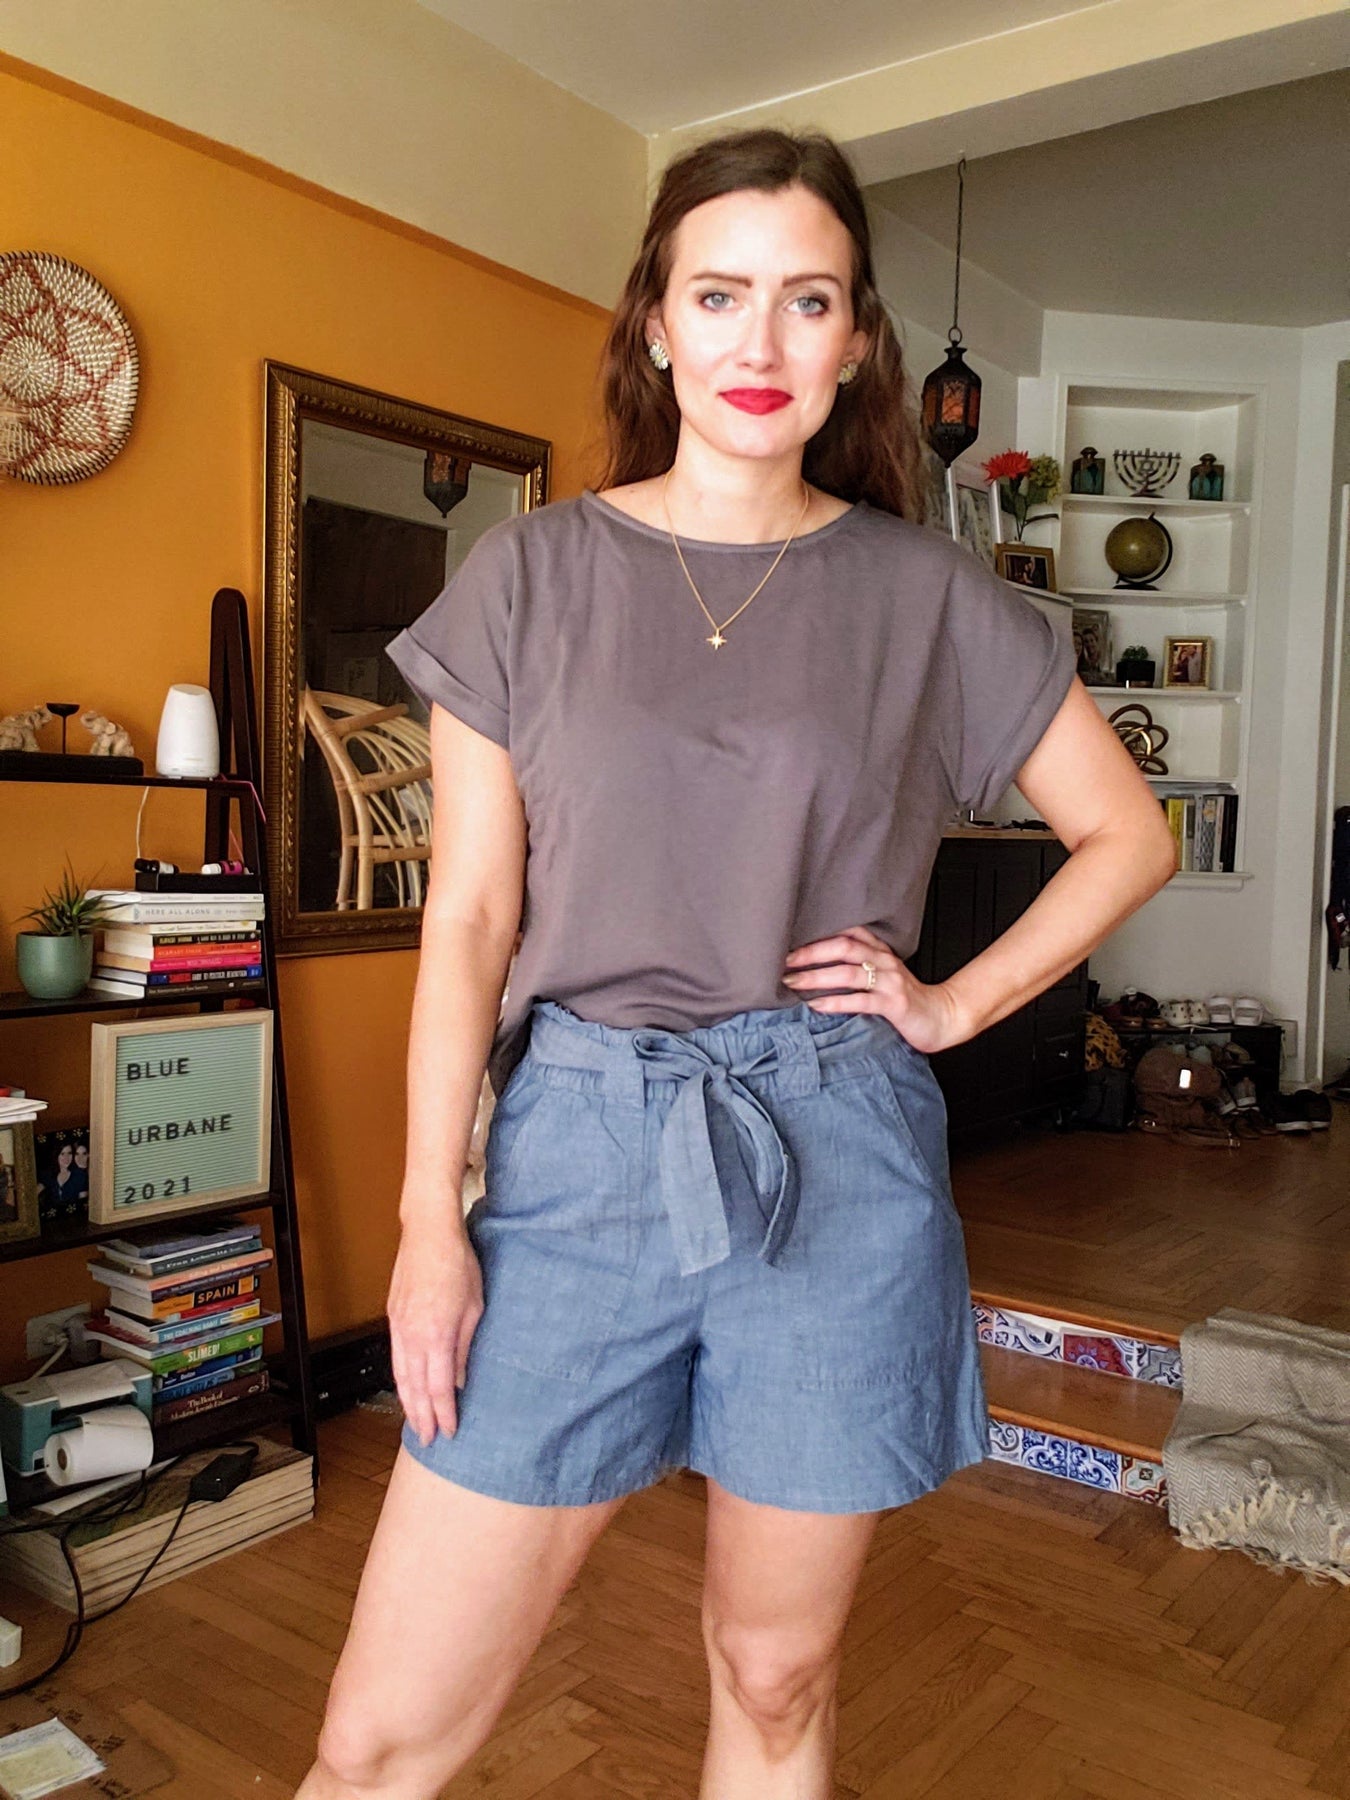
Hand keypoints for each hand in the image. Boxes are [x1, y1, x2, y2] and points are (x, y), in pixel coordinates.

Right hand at [386, 1216, 483, 1447]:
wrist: (428, 1233)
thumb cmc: (458, 1264)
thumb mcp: (474, 1307)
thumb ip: (464, 1347)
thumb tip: (461, 1380)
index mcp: (437, 1335)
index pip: (440, 1387)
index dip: (444, 1413)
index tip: (450, 1431)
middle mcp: (412, 1335)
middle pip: (415, 1388)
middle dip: (422, 1416)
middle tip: (429, 1440)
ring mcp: (398, 1326)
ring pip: (400, 1375)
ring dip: (407, 1403)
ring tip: (416, 1422)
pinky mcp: (393, 1317)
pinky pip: (395, 1357)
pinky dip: (400, 1379)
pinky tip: (406, 1389)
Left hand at [781, 924, 969, 1055]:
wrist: (942, 1017)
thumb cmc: (904, 998)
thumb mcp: (881, 976)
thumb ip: (856, 966)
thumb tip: (815, 966)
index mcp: (879, 950)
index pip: (846, 933)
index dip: (816, 935)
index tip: (787, 941)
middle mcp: (884, 960)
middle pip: (843, 947)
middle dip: (810, 953)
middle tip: (783, 961)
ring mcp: (890, 981)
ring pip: (848, 973)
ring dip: (817, 977)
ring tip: (792, 982)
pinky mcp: (894, 1003)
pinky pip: (861, 1000)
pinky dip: (836, 1002)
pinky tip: (816, 1005)